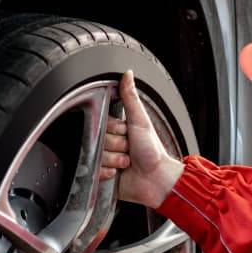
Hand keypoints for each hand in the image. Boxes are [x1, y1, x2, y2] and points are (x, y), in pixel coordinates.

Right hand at [101, 71, 183, 207]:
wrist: (157, 179)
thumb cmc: (152, 151)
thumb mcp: (140, 120)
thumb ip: (130, 98)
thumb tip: (127, 74)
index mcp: (116, 130)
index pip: (101, 124)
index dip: (114, 130)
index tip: (127, 133)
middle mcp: (109, 144)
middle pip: (98, 140)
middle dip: (116, 146)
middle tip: (129, 150)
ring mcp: (105, 160)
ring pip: (96, 156)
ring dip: (114, 160)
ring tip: (127, 163)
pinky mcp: (102, 176)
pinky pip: (94, 171)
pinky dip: (107, 172)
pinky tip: (118, 173)